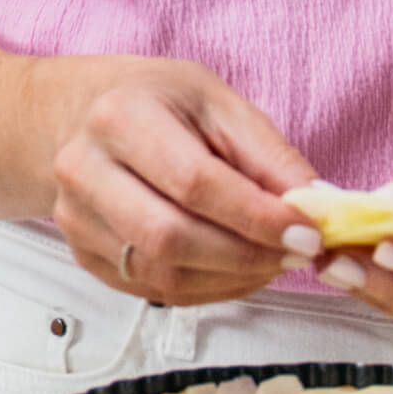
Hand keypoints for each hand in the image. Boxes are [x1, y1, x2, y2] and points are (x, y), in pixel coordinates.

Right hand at [44, 57, 324, 304]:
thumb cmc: (160, 104)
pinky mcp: (82, 253)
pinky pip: (152, 289)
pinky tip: (237, 270)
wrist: (84, 117)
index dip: (256, 217)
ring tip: (272, 262)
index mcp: (120, 117)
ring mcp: (74, 217)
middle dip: (246, 256)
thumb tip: (318, 208)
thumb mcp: (219, 104)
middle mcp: (83, 169)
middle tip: (296, 255)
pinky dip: (207, 289)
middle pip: (169, 238)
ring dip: (231, 278)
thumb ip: (268, 155)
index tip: (308, 234)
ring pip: (160, 274)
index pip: (194, 183)